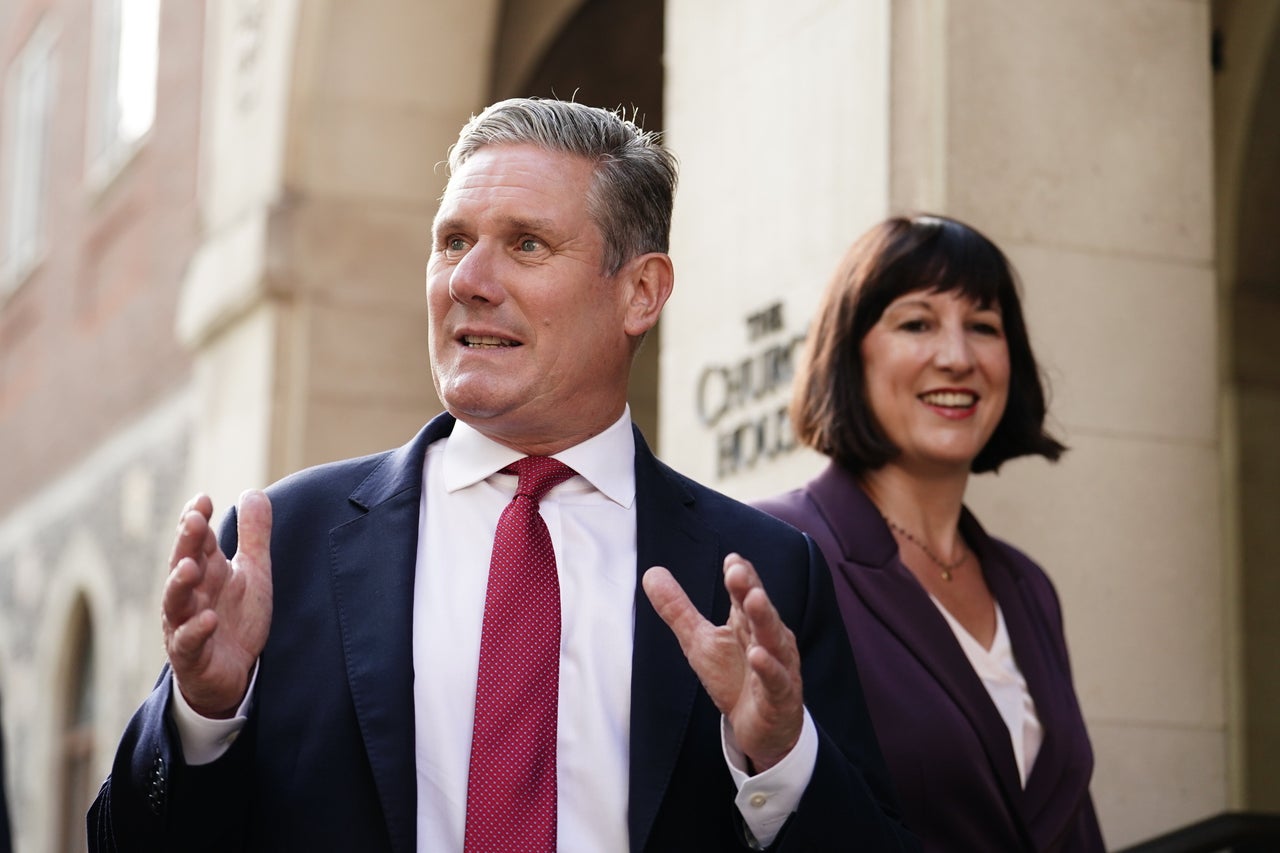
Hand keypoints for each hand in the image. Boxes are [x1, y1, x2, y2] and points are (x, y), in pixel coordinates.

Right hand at [162, 491, 272, 718]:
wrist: (233, 674)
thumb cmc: (236, 619)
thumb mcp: (252, 572)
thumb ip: (253, 535)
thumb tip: (253, 491)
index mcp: (206, 571)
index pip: (196, 540)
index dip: (196, 520)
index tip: (202, 499)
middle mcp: (191, 594)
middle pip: (182, 563)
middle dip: (186, 543)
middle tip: (193, 520)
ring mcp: (186, 624)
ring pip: (176, 601)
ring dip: (180, 583)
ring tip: (190, 567)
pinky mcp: (191, 655)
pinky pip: (188, 642)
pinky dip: (195, 630)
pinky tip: (208, 619)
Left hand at [642, 553, 803, 771]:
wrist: (762, 729)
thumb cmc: (735, 679)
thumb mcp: (700, 642)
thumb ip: (678, 609)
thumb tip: (651, 573)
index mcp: (748, 623)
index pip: (745, 594)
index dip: (740, 576)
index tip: (731, 559)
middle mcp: (768, 639)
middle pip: (759, 611)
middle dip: (750, 589)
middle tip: (737, 571)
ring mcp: (778, 667)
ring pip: (773, 640)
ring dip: (764, 618)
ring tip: (754, 598)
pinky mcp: (780, 697)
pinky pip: (775, 681)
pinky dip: (769, 668)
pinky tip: (757, 656)